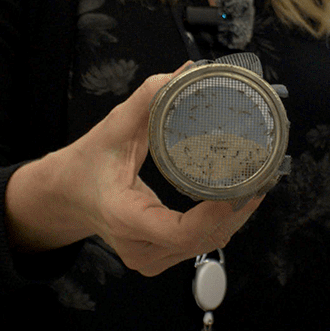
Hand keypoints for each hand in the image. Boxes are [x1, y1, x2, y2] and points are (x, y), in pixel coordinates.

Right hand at [7, 68, 262, 275]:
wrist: (66, 196)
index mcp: (124, 216)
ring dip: (234, 220)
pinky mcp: (156, 259)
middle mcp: (137, 247)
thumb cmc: (87, 164)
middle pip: (201, 240)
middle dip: (237, 212)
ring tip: (257, 186)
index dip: (216, 215)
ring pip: (204, 247)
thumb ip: (147, 98)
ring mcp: (147, 259)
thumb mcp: (113, 127)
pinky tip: (237, 203)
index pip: (180, 230)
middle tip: (264, 177)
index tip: (241, 190)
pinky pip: (197, 248)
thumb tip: (187, 71)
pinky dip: (220, 226)